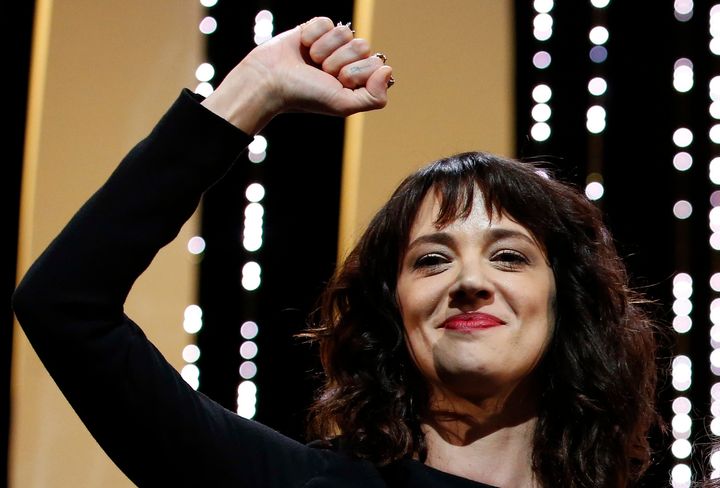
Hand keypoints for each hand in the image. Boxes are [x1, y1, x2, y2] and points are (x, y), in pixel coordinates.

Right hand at [201, 17, 393, 133]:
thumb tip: (387, 70)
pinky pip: (326, 22)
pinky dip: (313, 35)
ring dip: (325, 50)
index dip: (356, 74)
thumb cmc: (305, 96)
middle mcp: (346, 61)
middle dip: (339, 62)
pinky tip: (303, 47)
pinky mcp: (315, 28)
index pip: (375, 64)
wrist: (270, 81)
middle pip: (362, 46)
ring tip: (310, 61)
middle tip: (321, 73)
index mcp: (357, 79)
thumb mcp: (343, 105)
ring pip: (345, 32)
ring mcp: (331, 44)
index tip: (337, 84)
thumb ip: (374, 97)